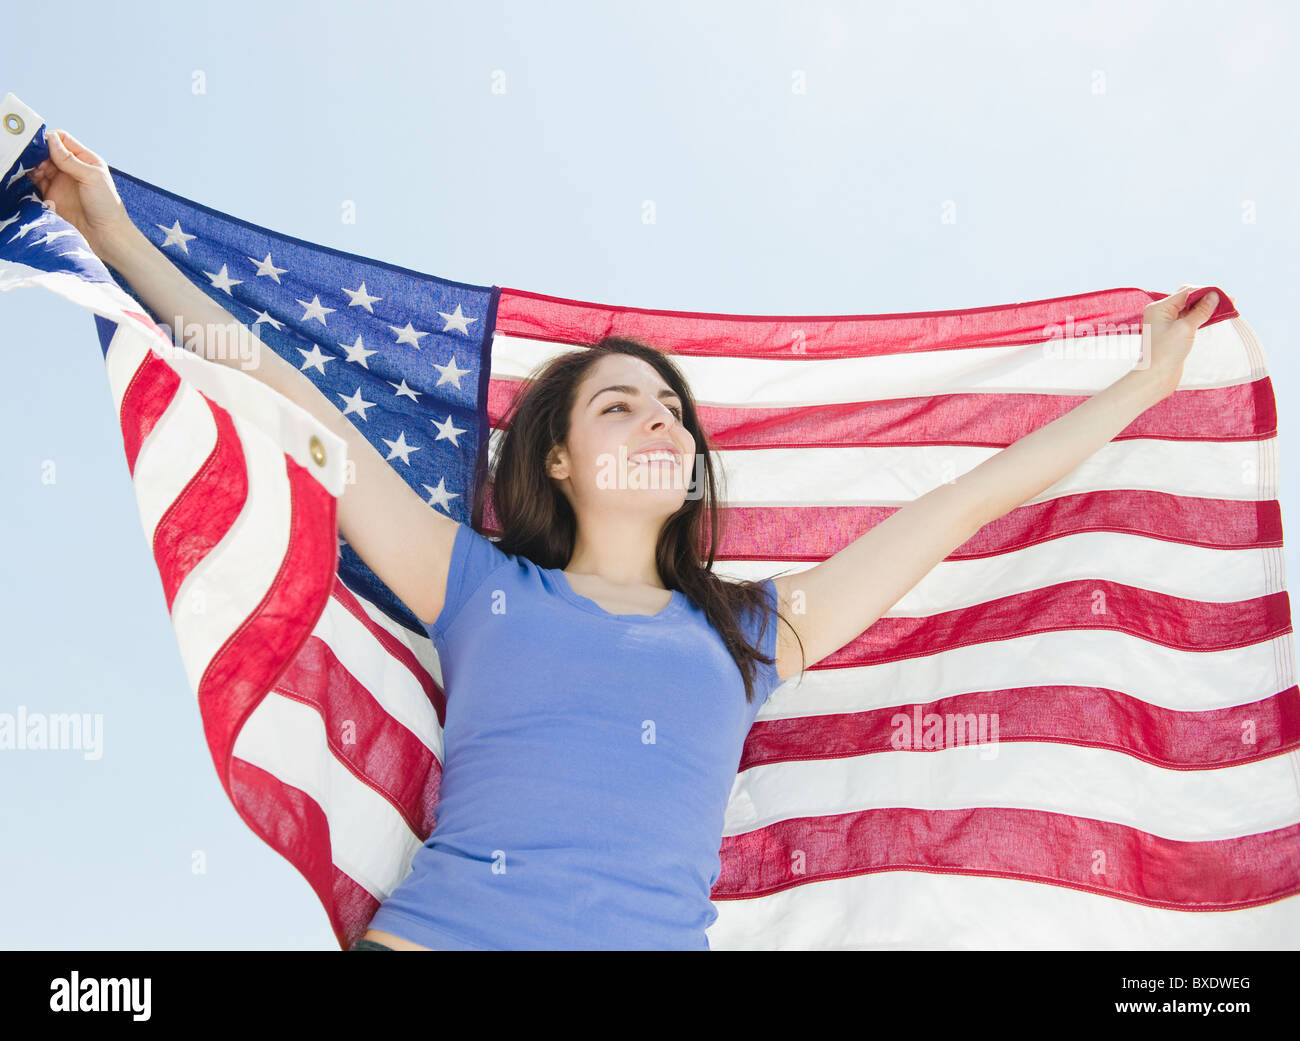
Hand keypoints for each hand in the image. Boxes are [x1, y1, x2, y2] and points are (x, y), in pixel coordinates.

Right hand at [26, 129, 136, 265]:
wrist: (105, 235)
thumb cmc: (106, 206)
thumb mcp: (92, 178)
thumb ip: (70, 160)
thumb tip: (51, 140)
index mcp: (86, 159)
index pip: (63, 139)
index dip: (51, 138)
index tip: (42, 143)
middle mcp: (72, 168)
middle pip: (48, 150)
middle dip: (39, 152)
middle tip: (38, 161)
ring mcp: (61, 181)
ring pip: (40, 164)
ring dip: (34, 164)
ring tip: (37, 171)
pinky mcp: (52, 194)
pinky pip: (36, 180)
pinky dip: (30, 176)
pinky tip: (31, 177)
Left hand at [1139, 284, 1220, 393]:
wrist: (1156, 377)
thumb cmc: (1166, 352)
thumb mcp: (1186, 328)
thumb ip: (1201, 311)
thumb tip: (1214, 296)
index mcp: (1159, 307)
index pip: (1186, 292)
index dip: (1206, 291)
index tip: (1225, 294)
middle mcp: (1161, 312)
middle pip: (1188, 299)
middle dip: (1207, 298)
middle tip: (1229, 300)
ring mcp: (1166, 323)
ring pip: (1190, 309)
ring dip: (1207, 308)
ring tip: (1226, 307)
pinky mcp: (1173, 333)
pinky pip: (1189, 320)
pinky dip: (1202, 317)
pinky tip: (1215, 316)